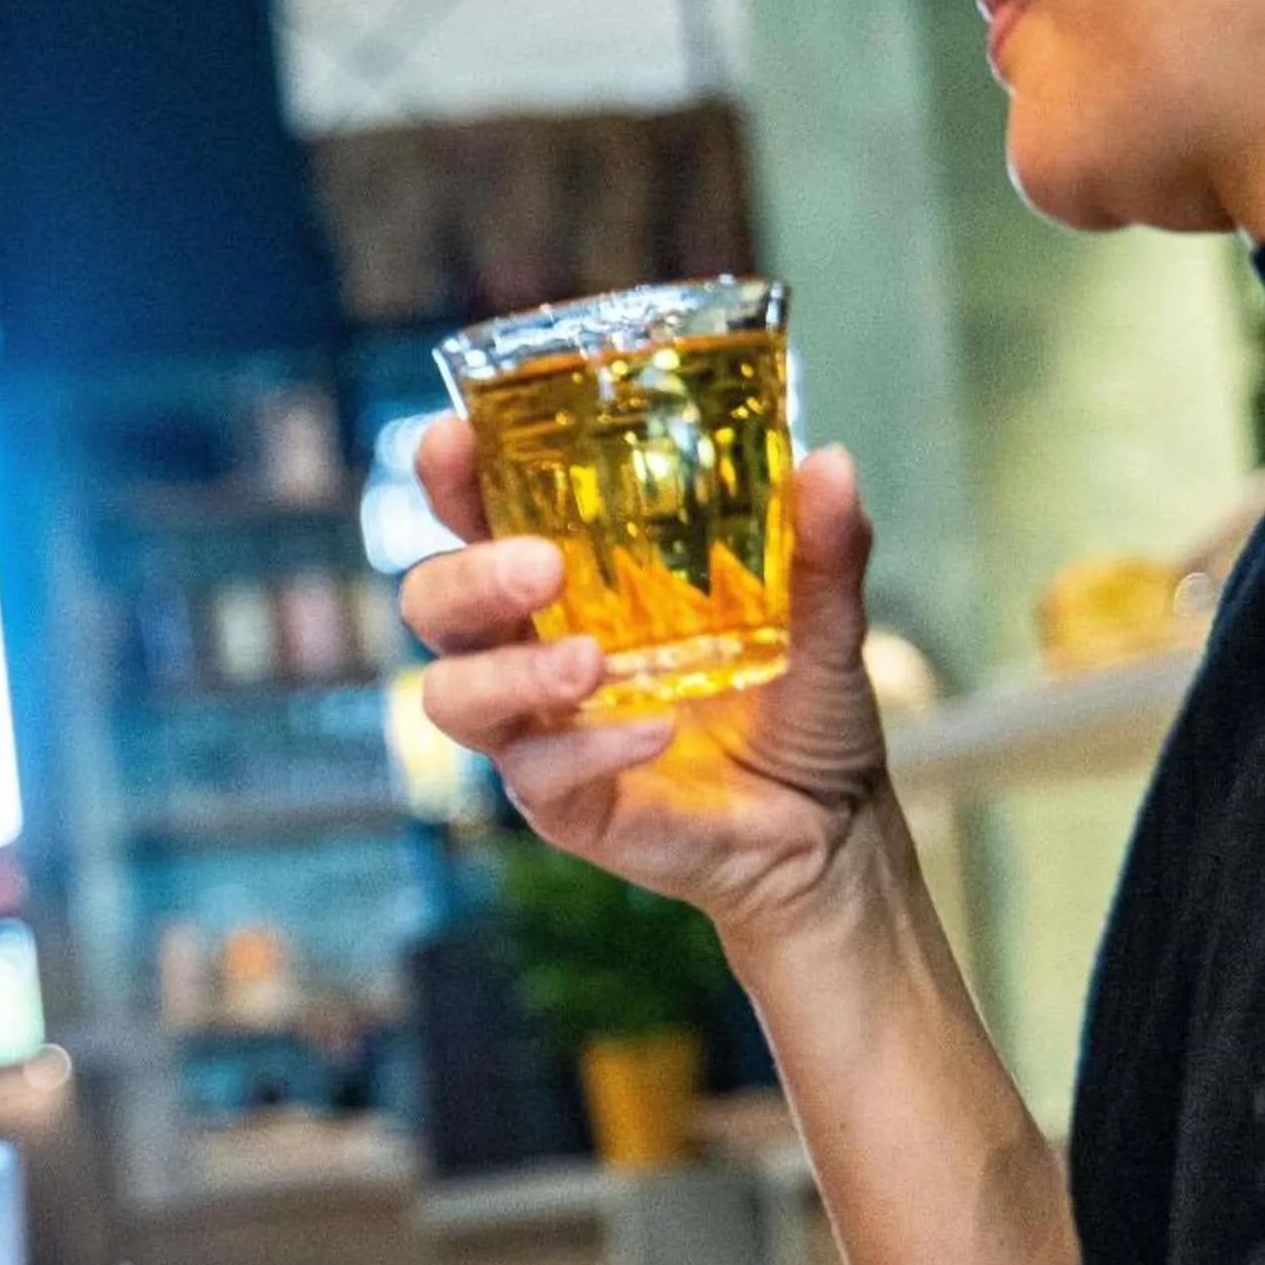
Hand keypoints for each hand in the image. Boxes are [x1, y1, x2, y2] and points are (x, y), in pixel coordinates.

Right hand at [399, 421, 888, 941]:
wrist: (828, 824)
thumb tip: (833, 464)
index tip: (456, 440)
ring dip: (509, 673)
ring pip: (450, 694)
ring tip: (591, 664)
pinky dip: (588, 745)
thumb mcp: (823, 616)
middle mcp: (529, 646)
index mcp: (571, 580)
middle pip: (431, 602)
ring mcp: (534, 727)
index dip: (450, 478)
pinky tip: (653, 731)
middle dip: (468, 576)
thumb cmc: (800, 706)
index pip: (477, 515)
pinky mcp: (557, 799)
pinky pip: (534, 769)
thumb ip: (821, 546)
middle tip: (545, 566)